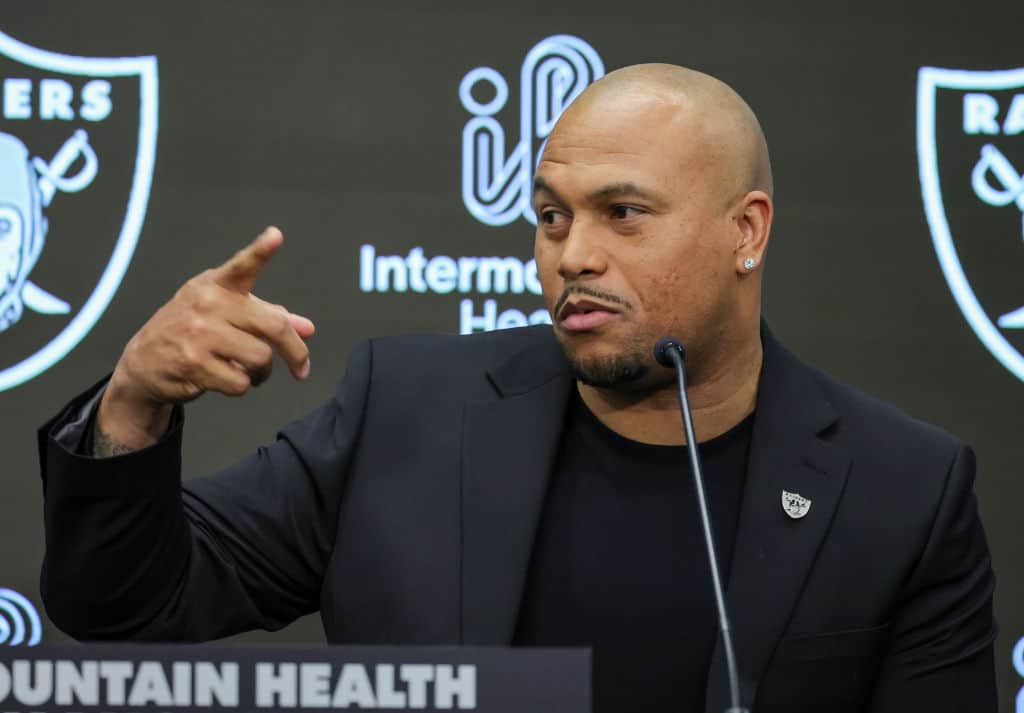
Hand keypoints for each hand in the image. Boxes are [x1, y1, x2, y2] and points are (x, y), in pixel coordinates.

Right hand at [96, 227, 314, 450]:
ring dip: (261, 372)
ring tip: (247, 369)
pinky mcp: (193, 363)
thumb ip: (267, 317)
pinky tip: (224, 377)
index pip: (241, 266)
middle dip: (295, 352)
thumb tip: (307, 328)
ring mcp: (198, 333)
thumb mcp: (226, 315)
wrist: (144, 362)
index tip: (275, 237)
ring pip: (261, 358)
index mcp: (216, 285)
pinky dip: (241, 386)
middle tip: (301, 368)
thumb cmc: (193, 333)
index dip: (260, 252)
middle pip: (274, 325)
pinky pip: (241, 382)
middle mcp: (207, 304)